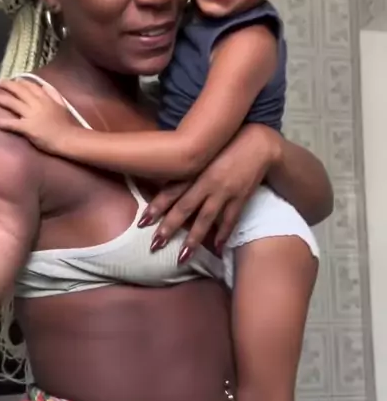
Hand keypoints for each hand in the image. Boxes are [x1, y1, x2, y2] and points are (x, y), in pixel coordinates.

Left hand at [0, 79, 68, 154]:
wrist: (68, 139)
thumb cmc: (67, 125)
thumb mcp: (63, 105)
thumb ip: (54, 94)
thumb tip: (45, 85)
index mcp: (46, 98)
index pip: (31, 86)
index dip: (21, 82)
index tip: (14, 80)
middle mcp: (37, 104)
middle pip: (19, 91)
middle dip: (7, 86)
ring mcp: (31, 115)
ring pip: (12, 103)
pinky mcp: (27, 128)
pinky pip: (10, 124)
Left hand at [141, 124, 280, 259]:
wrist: (258, 144)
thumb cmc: (226, 147)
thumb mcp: (202, 154)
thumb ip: (185, 170)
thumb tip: (163, 185)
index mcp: (195, 169)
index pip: (171, 190)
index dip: (156, 207)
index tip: (142, 223)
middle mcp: (207, 181)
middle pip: (184, 208)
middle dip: (169, 228)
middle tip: (154, 245)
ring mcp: (225, 191)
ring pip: (206, 219)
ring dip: (193, 239)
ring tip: (182, 257)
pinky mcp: (241, 197)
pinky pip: (230, 220)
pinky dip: (223, 234)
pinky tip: (216, 248)